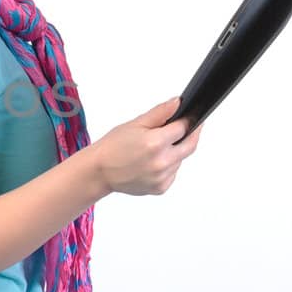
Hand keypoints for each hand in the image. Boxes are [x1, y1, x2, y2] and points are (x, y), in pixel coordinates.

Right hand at [87, 96, 203, 196]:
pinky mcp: (160, 188)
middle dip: (192, 135)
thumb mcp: (135, 124)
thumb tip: (177, 103)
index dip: (188, 121)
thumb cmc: (112, 147)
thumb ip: (160, 113)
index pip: (184, 128)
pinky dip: (168, 166)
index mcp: (155, 143)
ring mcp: (162, 177)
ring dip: (176, 152)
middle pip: (190, 146)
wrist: (99, 171)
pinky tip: (153, 162)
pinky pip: (173, 173)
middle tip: (188, 129)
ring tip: (157, 149)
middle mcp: (161, 162)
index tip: (190, 118)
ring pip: (180, 160)